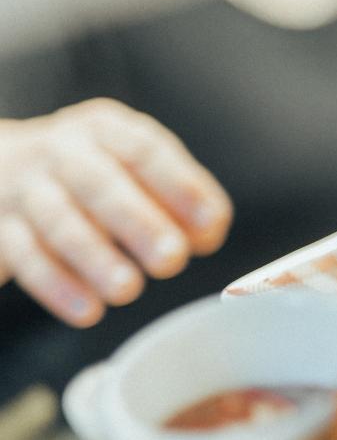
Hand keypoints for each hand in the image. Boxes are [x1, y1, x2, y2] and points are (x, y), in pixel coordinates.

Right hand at [0, 98, 231, 325]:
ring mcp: (25, 188)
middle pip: (99, 184)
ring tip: (128, 290)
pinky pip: (26, 255)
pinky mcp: (0, 227)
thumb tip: (207, 234)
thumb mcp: (134, 170)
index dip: (181, 187)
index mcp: (106, 130)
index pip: (145, 152)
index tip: (212, 224)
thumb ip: (178, 197)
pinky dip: (58, 285)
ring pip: (59, 222)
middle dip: (139, 222)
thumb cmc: (92, 174)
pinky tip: (88, 309)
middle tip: (172, 259)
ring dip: (95, 258)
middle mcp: (62, 152)